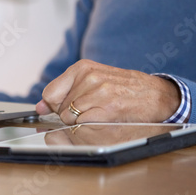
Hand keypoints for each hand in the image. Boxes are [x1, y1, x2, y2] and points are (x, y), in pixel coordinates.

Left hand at [35, 60, 180, 124]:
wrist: (156, 94)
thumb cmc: (124, 88)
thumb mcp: (93, 80)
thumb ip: (64, 91)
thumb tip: (40, 107)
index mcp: (82, 68)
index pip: (50, 93)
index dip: (52, 107)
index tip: (57, 110)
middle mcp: (88, 77)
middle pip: (60, 109)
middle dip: (70, 115)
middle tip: (91, 109)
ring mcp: (98, 92)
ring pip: (71, 118)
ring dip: (82, 122)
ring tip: (100, 112)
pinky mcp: (108, 107)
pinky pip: (85, 124)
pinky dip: (91, 126)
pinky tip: (105, 117)